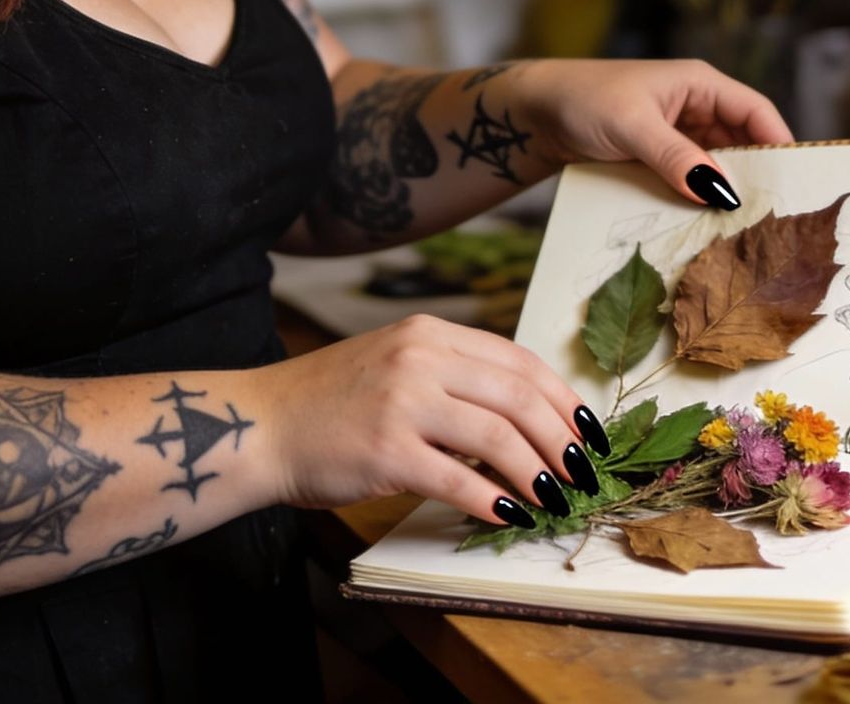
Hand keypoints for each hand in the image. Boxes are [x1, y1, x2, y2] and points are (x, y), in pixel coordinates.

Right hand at [254, 314, 606, 527]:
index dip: (562, 398)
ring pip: (498, 438)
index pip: (517, 360)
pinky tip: (512, 517)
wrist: (262, 424)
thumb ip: (452, 379)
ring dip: (538, 476)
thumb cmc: (331, 402)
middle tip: (583, 474)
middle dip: (561, 440)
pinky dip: (494, 503)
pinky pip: (458, 480)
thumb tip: (525, 421)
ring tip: (559, 500)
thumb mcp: (396, 365)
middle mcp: (419, 357)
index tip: (587, 431)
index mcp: (428, 331)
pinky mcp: (386, 451)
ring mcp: (402, 403)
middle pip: (518, 397)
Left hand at [518, 56, 793, 208]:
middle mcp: (695, 106)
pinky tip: (706, 226)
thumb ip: (676, 157)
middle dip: (756, 176)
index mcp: (699, 84)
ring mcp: (678, 133)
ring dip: (725, 192)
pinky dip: (699, 198)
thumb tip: (722, 192)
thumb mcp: (632, 127)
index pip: (756, 112)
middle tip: (774, 220)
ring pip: (717, 165)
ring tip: (745, 230)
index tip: (795, 184)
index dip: (780, 144)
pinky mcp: (660, 156)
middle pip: (743, 142)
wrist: (535, 113)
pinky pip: (691, 179)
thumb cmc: (583, 101)